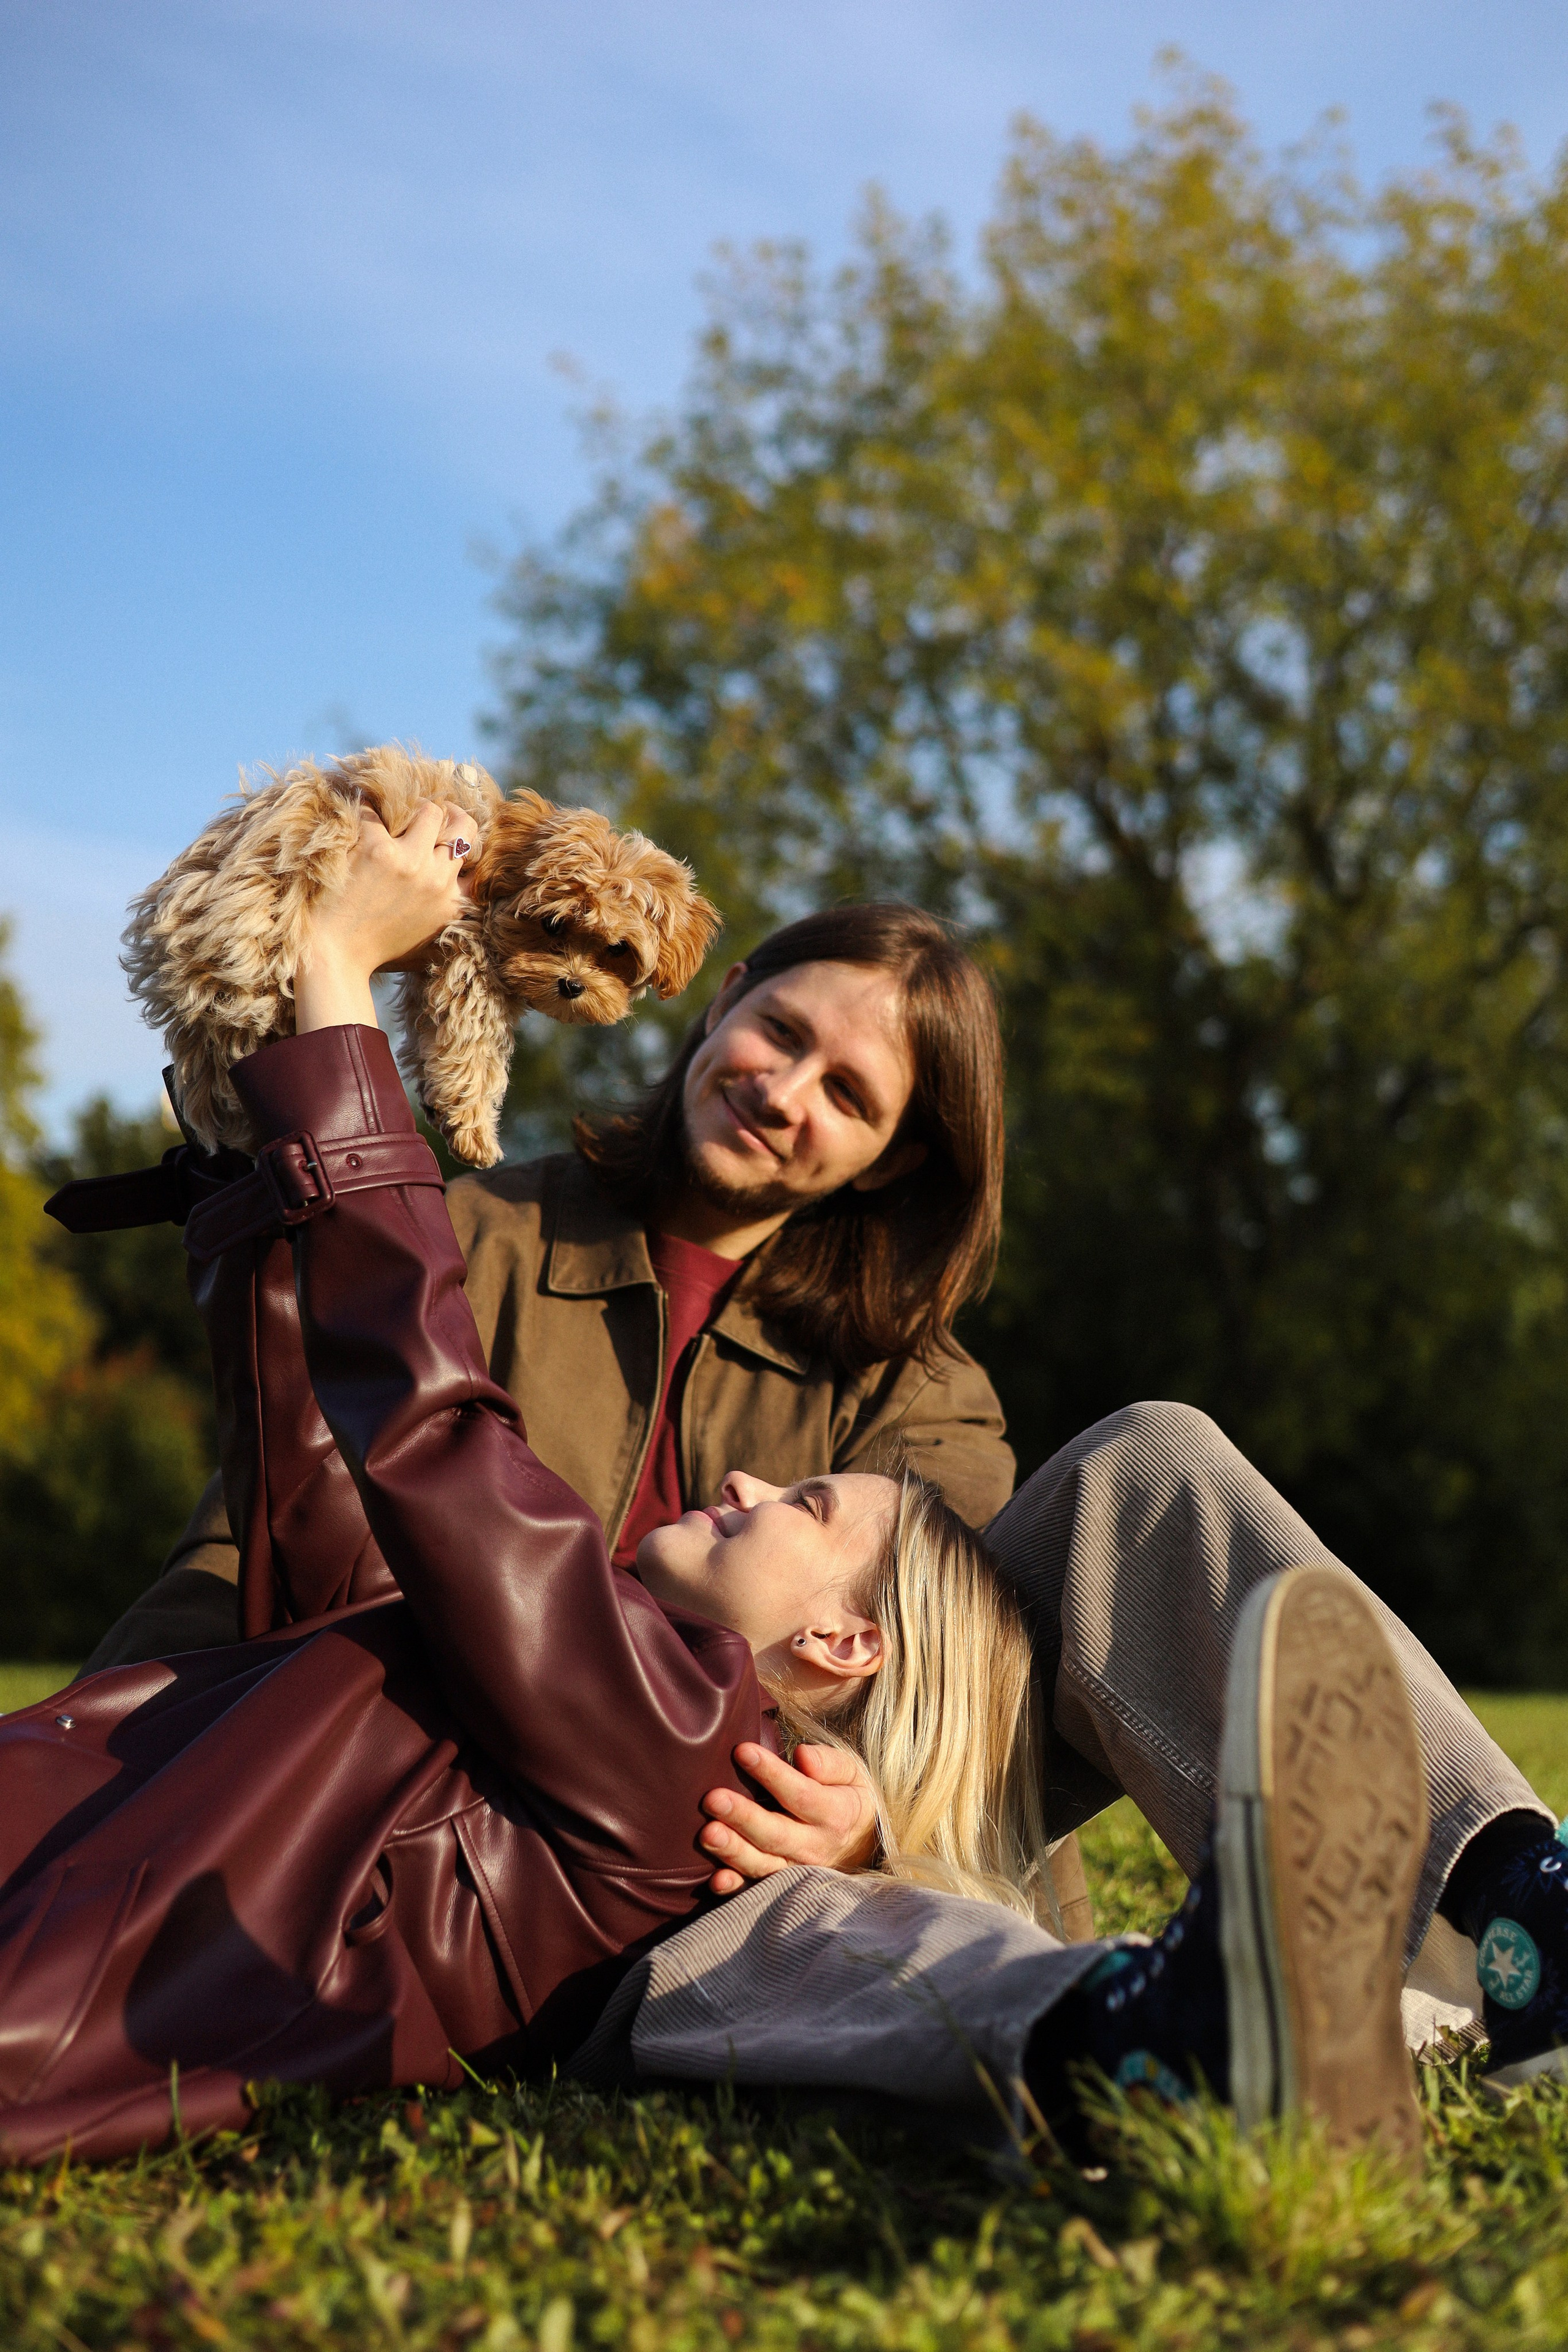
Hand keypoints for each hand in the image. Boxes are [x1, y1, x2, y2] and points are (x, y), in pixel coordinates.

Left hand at [295, 801, 473, 1033]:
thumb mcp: (427, 938)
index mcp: (451, 901)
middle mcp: (436, 879)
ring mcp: (407, 862)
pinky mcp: (374, 849)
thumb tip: (462, 880)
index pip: (474, 853)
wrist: (335, 959)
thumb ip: (447, 909)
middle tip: (421, 814)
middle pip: (460, 825)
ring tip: (391, 814)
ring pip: (429, 810)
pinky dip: (365, 805)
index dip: (461, 838)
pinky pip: (374, 809)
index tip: (442, 835)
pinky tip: (357, 809)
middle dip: (443, 815)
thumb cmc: (375, 950)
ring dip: (410, 809)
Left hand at [699, 1740, 878, 1894]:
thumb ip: (830, 1763)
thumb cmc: (847, 1797)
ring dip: (733, 1851)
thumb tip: (803, 1756)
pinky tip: (715, 1879)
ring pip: (763, 1864)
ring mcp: (797, 1870)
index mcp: (837, 1814)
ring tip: (707, 1833)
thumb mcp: (852, 1774)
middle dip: (743, 1817)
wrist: (862, 1844)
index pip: (801, 1794)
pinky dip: (736, 1887)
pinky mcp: (780, 1886)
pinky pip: (756, 1889)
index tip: (742, 1751)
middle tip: (713, 1798)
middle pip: (776, 1834)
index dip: (771, 1774)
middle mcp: (816, 1847)